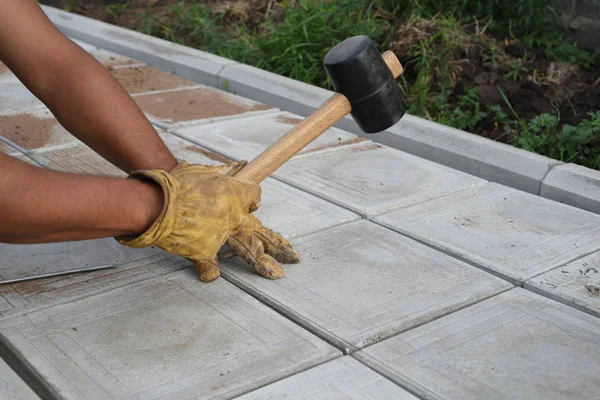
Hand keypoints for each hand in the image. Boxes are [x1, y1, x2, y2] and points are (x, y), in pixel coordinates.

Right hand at [116, 161, 299, 280]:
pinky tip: (212, 276)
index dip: (252, 200)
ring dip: (264, 265)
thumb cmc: (178, 182)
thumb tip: (238, 165)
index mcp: (234, 193)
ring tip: (279, 274)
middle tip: (294, 256)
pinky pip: (211, 266)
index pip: (254, 196)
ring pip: (249, 251)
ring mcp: (221, 236)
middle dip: (279, 245)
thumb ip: (223, 172)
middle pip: (263, 231)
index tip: (252, 205)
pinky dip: (210, 271)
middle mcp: (233, 216)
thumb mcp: (203, 171)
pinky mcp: (205, 251)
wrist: (157, 202)